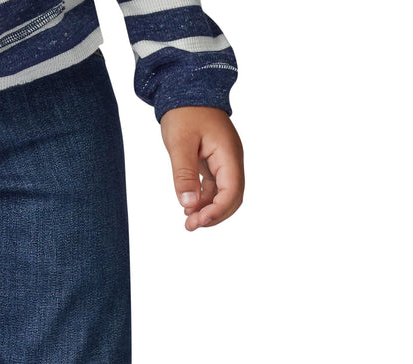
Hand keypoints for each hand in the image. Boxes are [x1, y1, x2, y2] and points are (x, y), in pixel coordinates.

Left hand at [159, 107, 244, 230]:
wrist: (186, 88)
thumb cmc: (184, 112)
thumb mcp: (180, 144)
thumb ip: (184, 174)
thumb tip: (188, 205)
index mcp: (228, 154)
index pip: (232, 191)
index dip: (217, 211)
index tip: (197, 221)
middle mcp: (231, 159)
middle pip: (232, 197)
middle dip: (214, 215)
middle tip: (190, 226)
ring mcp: (224, 161)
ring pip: (224, 194)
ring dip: (208, 210)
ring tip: (187, 220)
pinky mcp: (214, 161)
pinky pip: (215, 187)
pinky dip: (204, 200)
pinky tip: (189, 207)